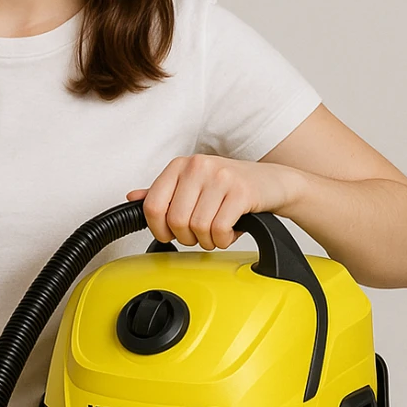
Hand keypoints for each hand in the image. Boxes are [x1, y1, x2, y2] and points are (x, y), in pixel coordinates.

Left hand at [126, 155, 295, 249]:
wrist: (273, 181)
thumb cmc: (230, 185)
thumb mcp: (193, 184)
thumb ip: (163, 192)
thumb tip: (133, 198)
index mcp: (180, 166)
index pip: (153, 206)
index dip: (159, 229)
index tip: (169, 235)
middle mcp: (198, 167)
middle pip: (176, 221)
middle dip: (187, 238)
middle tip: (199, 234)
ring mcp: (220, 178)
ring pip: (198, 227)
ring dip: (207, 240)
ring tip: (216, 231)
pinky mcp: (241, 192)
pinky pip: (220, 229)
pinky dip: (223, 239)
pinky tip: (229, 231)